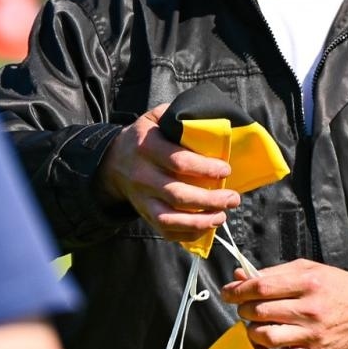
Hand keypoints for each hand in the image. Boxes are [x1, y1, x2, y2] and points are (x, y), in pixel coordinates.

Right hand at [98, 103, 239, 243]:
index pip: (179, 162)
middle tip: (233, 198)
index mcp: (147, 147)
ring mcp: (141, 198)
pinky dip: (187, 233)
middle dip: (210, 200)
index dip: (205, 169)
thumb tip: (210, 119)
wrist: (114, 162)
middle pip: (178, 194)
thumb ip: (178, 115)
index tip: (226, 171)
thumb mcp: (155, 118)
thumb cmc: (145, 138)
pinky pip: (165, 230)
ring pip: (170, 218)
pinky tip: (207, 227)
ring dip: (200, 221)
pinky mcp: (144, 214)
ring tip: (222, 216)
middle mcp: (142, 175)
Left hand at [220, 258, 347, 348]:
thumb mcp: (308, 269)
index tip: (228, 292)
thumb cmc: (336, 286)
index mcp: (307, 283)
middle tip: (244, 306)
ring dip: (252, 330)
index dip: (237, 290)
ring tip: (256, 324)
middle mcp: (309, 309)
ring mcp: (311, 334)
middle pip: (259, 312)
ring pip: (266, 336)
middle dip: (243, 309)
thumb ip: (273, 273)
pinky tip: (263, 345)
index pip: (261, 287)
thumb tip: (239, 276)